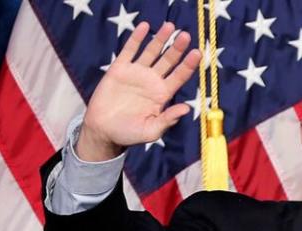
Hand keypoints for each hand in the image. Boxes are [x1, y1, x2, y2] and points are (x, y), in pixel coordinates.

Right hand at [77, 22, 201, 160]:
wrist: (103, 130)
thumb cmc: (130, 134)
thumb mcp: (151, 130)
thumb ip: (168, 119)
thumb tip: (187, 109)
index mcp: (162, 95)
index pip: (179, 76)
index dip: (188, 65)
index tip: (197, 53)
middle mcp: (152, 81)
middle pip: (168, 61)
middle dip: (177, 49)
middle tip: (186, 36)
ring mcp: (136, 73)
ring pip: (151, 52)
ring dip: (161, 39)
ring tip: (170, 26)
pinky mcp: (119, 69)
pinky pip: (130, 50)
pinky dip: (137, 38)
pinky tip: (145, 27)